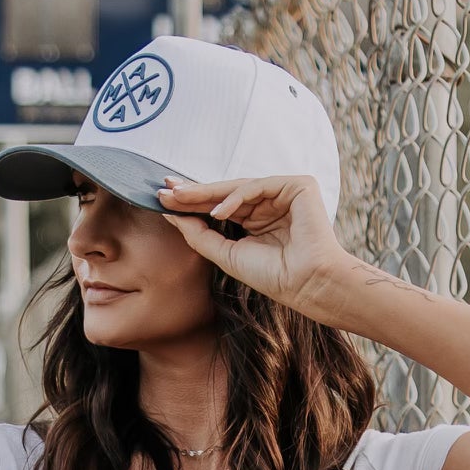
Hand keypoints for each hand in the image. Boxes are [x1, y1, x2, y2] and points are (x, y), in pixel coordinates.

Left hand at [160, 174, 364, 319]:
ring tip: (180, 198)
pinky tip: (217, 213)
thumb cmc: (273, 276)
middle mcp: (269, 205)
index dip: (191, 203)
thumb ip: (200, 234)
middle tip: (164, 189)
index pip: (219, 206)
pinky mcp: (298, 186)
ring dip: (206, 192)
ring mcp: (284, 194)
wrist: (307, 284)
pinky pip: (258, 186)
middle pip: (225, 194)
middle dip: (193, 192)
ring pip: (238, 186)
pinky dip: (236, 198)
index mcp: (256, 220)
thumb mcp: (226, 254)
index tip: (162, 199)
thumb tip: (172, 215)